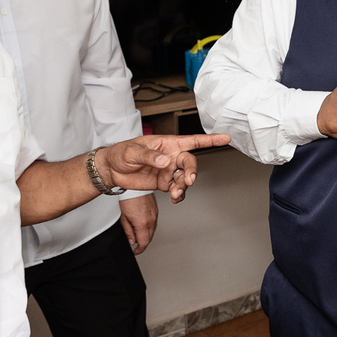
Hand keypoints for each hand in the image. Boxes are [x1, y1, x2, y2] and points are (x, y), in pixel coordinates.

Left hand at [96, 133, 230, 202]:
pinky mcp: (165, 183)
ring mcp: (169, 170)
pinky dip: (179, 195)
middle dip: (192, 172)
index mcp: (167, 144)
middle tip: (188, 180)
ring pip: (185, 178)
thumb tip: (165, 161)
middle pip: (190, 162)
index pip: (192, 140)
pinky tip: (175, 198)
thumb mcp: (133, 151)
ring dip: (184, 186)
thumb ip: (150, 156)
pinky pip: (178, 189)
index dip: (210, 139)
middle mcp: (172, 156)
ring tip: (176, 194)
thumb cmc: (121, 153)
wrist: (111, 170)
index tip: (225, 138)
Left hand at [119, 193, 159, 254]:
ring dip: (146, 236)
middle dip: (142, 244)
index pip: (143, 243)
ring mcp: (155, 216)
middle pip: (149, 239)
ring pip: (152, 231)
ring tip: (138, 235)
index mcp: (142, 224)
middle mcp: (151, 221)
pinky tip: (143, 226)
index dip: (139, 250)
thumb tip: (131, 241)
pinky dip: (149, 228)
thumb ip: (128, 232)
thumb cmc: (129, 199)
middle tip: (136, 245)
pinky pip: (154, 224)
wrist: (135, 188)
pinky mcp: (156, 211)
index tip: (135, 251)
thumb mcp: (124, 218)